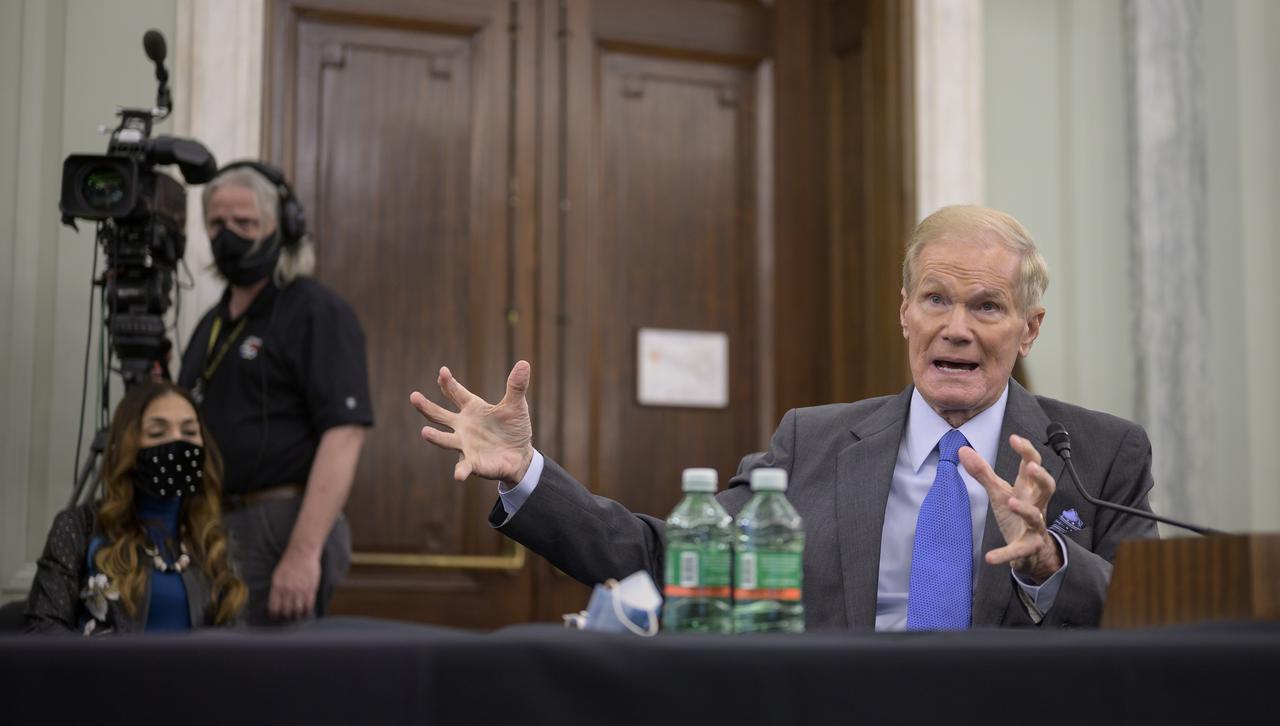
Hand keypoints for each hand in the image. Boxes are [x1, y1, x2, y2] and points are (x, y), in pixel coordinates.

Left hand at [268, 547, 320, 620]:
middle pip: (286, 611)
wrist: (302, 552)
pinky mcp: (310, 588)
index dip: (274, 615)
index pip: (274, 607)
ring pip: (297, 610)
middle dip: (286, 616)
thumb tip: (276, 602)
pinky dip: (307, 611)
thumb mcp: (277, 575)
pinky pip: (308, 605)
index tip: (276, 617)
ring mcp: (300, 590)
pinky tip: (306, 612)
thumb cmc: (288, 563)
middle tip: (287, 617)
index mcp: (277, 587)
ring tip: (297, 616)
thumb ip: (276, 589)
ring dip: (296, 616)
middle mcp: (287, 590)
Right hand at [409, 361, 534, 482]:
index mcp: (472, 409)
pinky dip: (460, 470)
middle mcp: (463, 426)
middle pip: (440, 415)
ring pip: (446, 440)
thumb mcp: (516, 406)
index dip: (448, 383)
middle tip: (413, 397)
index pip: (456, 393)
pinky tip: (458, 474)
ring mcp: (465, 444)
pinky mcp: (473, 462)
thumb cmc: (513, 428)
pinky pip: (464, 467)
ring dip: (436, 437)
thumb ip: (516, 386)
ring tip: (425, 432)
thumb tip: (524, 362)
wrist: (519, 455)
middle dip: (427, 406)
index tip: (442, 372)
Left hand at [959, 434, 1062, 582]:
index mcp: (1028, 489)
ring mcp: (1034, 526)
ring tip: (1011, 502)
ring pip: (1036, 516)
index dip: (1027, 451)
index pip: (1033, 465)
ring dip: (1026, 509)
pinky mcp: (1028, 547)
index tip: (1015, 438)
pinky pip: (1018, 550)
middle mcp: (1036, 504)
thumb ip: (982, 472)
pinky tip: (991, 558)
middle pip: (1047, 487)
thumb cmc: (1016, 514)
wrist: (1031, 550)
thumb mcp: (999, 492)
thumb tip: (963, 449)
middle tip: (1031, 466)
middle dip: (1042, 476)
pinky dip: (1005, 554)